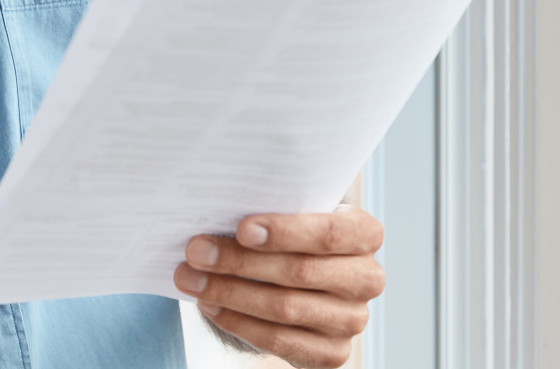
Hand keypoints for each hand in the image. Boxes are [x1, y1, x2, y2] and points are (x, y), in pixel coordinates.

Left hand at [173, 206, 384, 368]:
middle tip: (196, 251)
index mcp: (364, 233)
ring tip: (192, 278)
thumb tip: (216, 210)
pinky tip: (210, 305)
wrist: (302, 279)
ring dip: (230, 292)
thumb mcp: (293, 213)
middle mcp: (366, 278)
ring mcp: (352, 319)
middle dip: (240, 262)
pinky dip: (238, 322)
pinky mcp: (332, 352)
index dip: (286, 231)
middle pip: (299, 271)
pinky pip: (279, 340)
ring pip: (285, 308)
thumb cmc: (292, 235)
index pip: (329, 233)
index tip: (241, 228)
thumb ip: (270, 208)